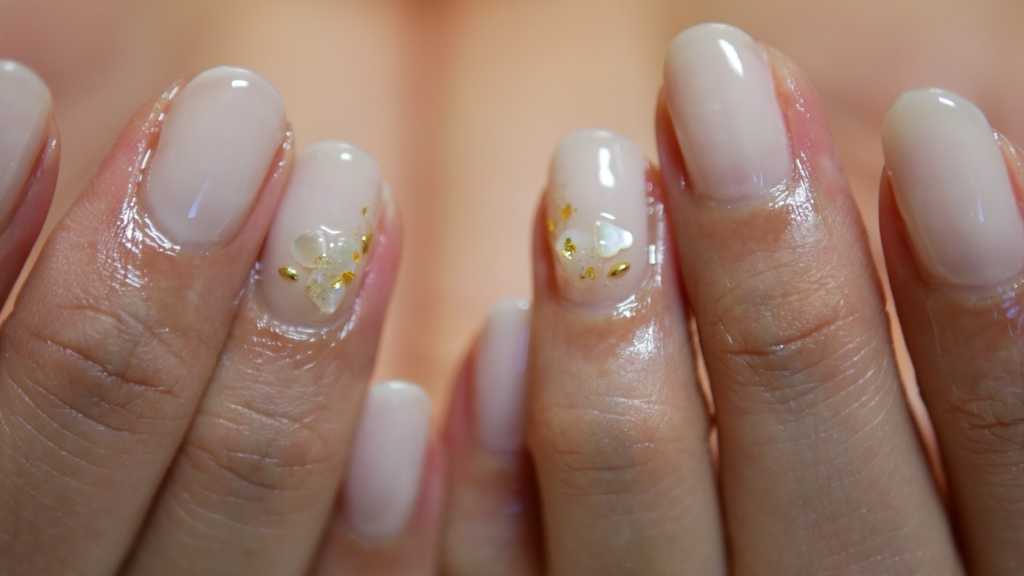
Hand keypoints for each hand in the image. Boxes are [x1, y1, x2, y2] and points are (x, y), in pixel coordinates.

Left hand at [440, 23, 1022, 575]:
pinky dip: (495, 477)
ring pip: (641, 534)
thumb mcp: (919, 457)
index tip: (931, 128)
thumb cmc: (856, 511)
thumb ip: (935, 371)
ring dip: (612, 344)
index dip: (982, 303)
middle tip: (709, 85)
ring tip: (591, 169)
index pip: (1006, 460)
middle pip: (812, 481)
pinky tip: (500, 335)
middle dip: (769, 271)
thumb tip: (947, 160)